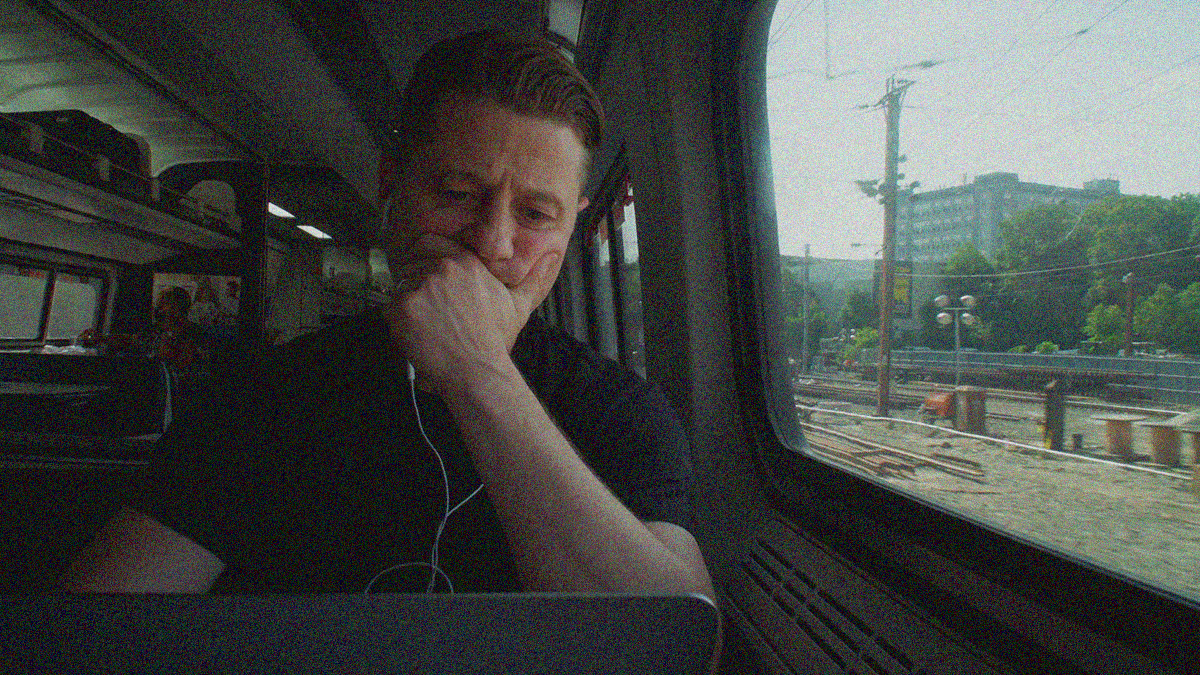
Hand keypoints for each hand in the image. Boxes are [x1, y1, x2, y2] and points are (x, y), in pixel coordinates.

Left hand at [385, 234, 558, 392]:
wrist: (477, 370)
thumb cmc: (494, 341)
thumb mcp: (518, 305)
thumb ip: (532, 277)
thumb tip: (551, 256)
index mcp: (465, 262)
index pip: (430, 243)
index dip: (426, 260)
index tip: (429, 279)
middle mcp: (442, 268)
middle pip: (411, 263)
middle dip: (415, 283)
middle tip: (428, 309)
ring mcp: (421, 286)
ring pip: (400, 285)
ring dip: (407, 303)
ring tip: (427, 326)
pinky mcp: (403, 306)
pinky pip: (390, 307)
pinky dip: (398, 322)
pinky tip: (418, 335)